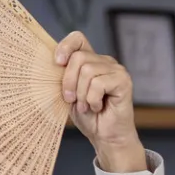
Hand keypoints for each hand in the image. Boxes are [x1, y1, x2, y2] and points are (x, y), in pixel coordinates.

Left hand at [55, 31, 146, 172]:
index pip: (78, 38)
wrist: (104, 136)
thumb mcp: (68, 95)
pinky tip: (97, 107)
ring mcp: (115, 70)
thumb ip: (63, 78)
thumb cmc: (87, 117)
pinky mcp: (123, 80)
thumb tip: (51, 65)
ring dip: (82, 95)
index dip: (66, 46)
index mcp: (90, 61)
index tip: (57, 63)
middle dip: (68, 82)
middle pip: (78, 57)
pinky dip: (92, 100)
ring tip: (86, 106)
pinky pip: (99, 83)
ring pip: (88, 71)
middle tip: (71, 99)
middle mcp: (104, 62)